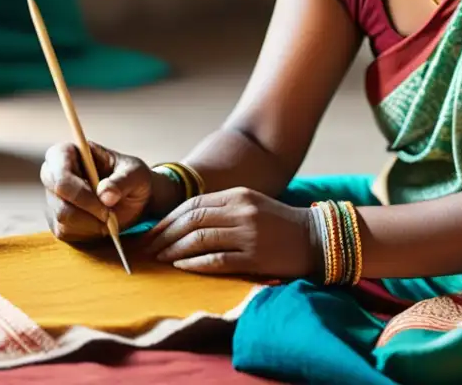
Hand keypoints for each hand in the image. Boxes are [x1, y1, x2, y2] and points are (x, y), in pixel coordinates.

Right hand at [40, 142, 180, 241]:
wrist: (134, 198)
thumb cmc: (132, 177)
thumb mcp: (136, 173)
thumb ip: (123, 181)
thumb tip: (105, 195)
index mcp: (68, 152)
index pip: (59, 169)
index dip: (78, 188)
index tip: (104, 201)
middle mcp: (54, 174)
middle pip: (58, 195)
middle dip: (88, 208)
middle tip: (111, 213)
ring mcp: (53, 199)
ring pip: (62, 217)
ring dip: (91, 222)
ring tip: (110, 215)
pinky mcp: (57, 221)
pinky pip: (66, 231)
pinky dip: (88, 232)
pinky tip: (101, 223)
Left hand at [143, 187, 317, 278]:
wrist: (316, 239)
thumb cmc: (279, 224)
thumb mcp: (251, 205)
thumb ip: (222, 209)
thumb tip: (183, 222)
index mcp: (238, 195)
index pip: (193, 204)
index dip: (167, 219)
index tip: (150, 232)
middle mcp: (241, 211)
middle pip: (191, 220)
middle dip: (163, 235)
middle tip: (146, 249)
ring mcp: (248, 234)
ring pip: (199, 239)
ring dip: (174, 250)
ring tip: (159, 259)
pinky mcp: (254, 257)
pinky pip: (216, 260)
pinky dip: (194, 263)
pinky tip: (181, 266)